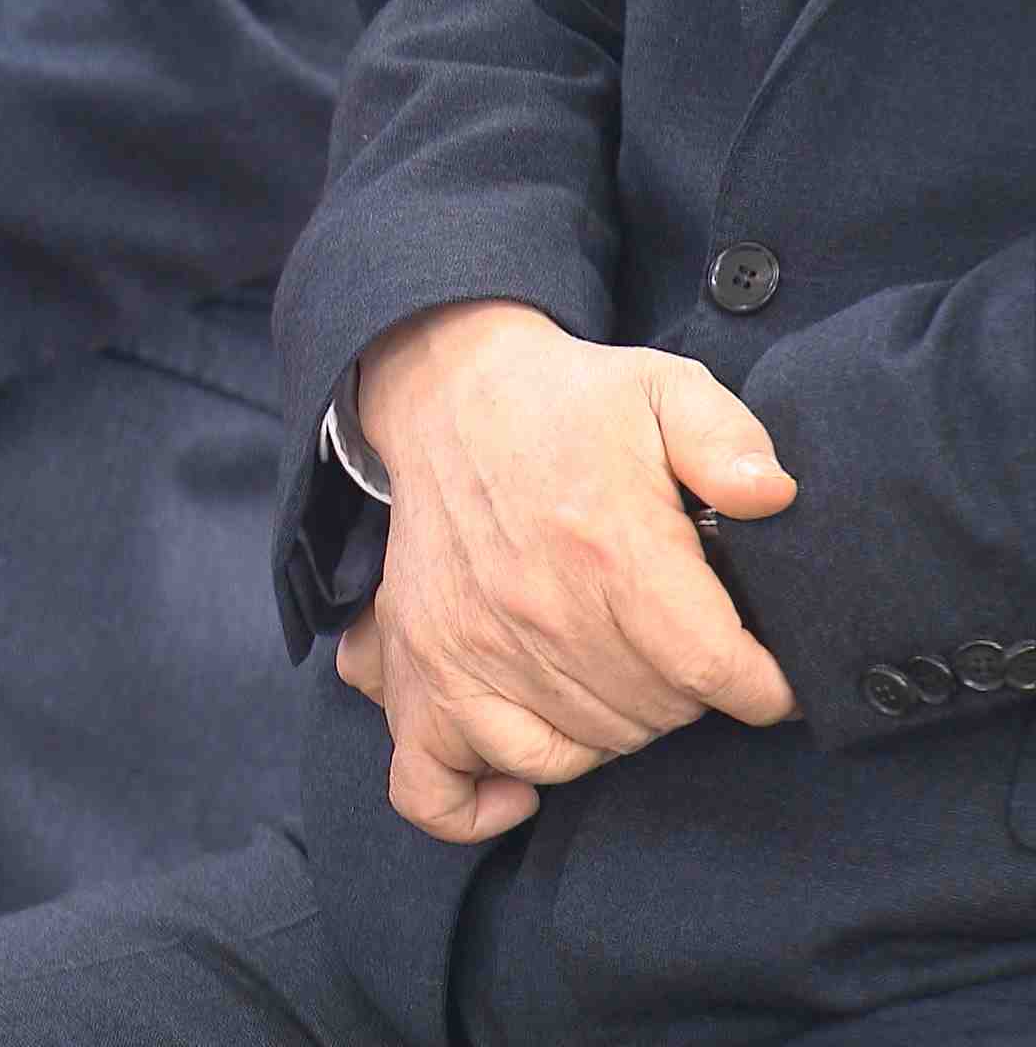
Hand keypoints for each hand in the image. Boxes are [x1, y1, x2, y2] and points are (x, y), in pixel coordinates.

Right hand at [336, 300, 796, 843]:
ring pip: (569, 755)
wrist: (449, 397)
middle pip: (648, 718)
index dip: (762, 688)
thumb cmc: (569, 405)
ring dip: (615, 733)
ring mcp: (465, 651)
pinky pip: (434, 786)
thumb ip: (729, 440)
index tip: (771, 679)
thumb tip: (773, 497)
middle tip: (690, 656)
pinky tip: (522, 787)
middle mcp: (534, 612)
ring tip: (627, 683)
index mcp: (607, 546)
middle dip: (691, 700)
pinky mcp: (419, 671)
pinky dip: (480, 805)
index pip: (708, 668)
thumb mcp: (667, 388)